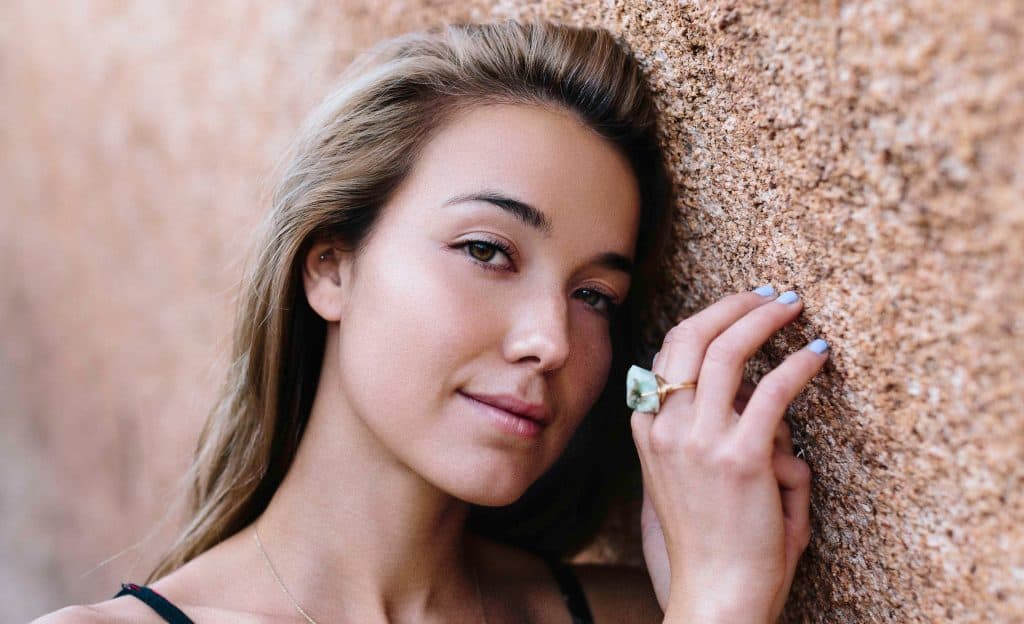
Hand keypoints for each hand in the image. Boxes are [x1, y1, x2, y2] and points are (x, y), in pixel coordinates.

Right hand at [631, 288, 826, 621]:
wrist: (715, 593)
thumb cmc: (707, 541)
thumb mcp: (681, 477)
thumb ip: (702, 431)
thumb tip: (755, 399)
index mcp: (647, 430)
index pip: (668, 352)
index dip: (706, 320)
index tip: (738, 307)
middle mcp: (664, 427)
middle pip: (691, 337)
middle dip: (732, 305)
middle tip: (767, 295)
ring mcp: (699, 440)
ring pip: (726, 351)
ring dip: (762, 318)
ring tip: (792, 305)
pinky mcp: (742, 458)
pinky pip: (773, 391)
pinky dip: (798, 364)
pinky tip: (818, 354)